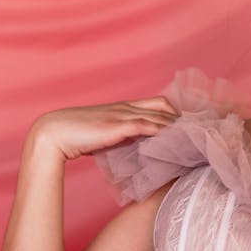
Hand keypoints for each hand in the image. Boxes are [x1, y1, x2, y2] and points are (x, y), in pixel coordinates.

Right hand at [29, 96, 178, 161]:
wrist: (53, 133)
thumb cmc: (74, 136)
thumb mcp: (103, 134)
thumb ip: (120, 137)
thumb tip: (134, 148)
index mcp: (122, 107)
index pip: (157, 103)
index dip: (174, 112)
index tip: (187, 124)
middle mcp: (125, 108)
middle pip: (163, 106)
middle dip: (182, 117)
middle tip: (196, 131)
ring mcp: (122, 115)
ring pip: (158, 116)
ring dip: (177, 126)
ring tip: (193, 137)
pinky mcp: (118, 126)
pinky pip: (147, 126)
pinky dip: (163, 131)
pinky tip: (174, 140)